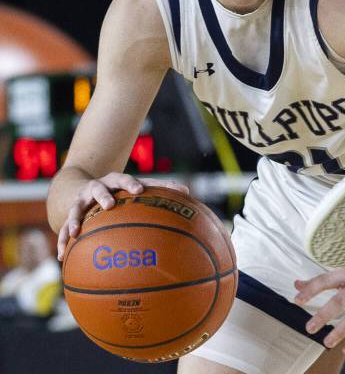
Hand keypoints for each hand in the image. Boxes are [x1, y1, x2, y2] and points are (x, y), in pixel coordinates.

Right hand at [57, 174, 189, 259]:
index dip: (132, 184)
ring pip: (77, 208)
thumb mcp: (136, 187)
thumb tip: (189, 191)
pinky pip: (63, 229)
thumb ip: (160, 188)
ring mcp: (81, 200)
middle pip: (99, 188)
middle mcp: (97, 188)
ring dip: (75, 218)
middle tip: (109, 204)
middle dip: (104, 195)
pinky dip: (63, 241)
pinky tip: (62, 257)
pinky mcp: (71, 214)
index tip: (138, 190)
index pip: (125, 179)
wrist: (83, 187)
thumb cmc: (120, 190)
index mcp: (116, 181)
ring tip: (75, 231)